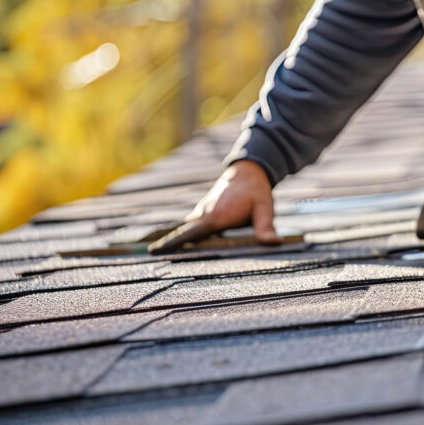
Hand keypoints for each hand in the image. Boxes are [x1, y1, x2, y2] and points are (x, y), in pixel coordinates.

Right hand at [148, 160, 279, 252]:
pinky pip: (191, 225)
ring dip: (174, 239)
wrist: (249, 171)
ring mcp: (203, 212)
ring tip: (157, 253)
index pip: (190, 233)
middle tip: (149, 253)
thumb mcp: (264, 208)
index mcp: (215, 216)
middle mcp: (204, 214)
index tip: (155, 250)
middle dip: (166, 242)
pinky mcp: (205, 211)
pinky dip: (183, 234)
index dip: (173, 242)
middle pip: (182, 232)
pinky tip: (179, 245)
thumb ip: (266, 227)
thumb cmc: (256, 191)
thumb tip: (273, 243)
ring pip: (186, 228)